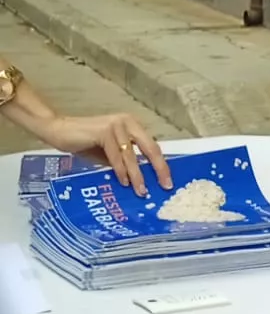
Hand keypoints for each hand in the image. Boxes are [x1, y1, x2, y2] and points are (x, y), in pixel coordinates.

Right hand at [43, 112, 171, 194]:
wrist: (58, 131)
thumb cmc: (85, 143)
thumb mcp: (110, 154)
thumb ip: (125, 161)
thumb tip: (141, 179)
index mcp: (132, 126)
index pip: (152, 146)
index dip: (161, 164)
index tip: (167, 181)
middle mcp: (128, 122)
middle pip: (150, 148)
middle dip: (159, 168)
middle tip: (166, 186)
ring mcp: (116, 125)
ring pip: (131, 155)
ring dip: (137, 175)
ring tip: (142, 191)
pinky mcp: (104, 131)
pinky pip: (116, 156)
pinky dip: (121, 170)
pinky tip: (124, 182)